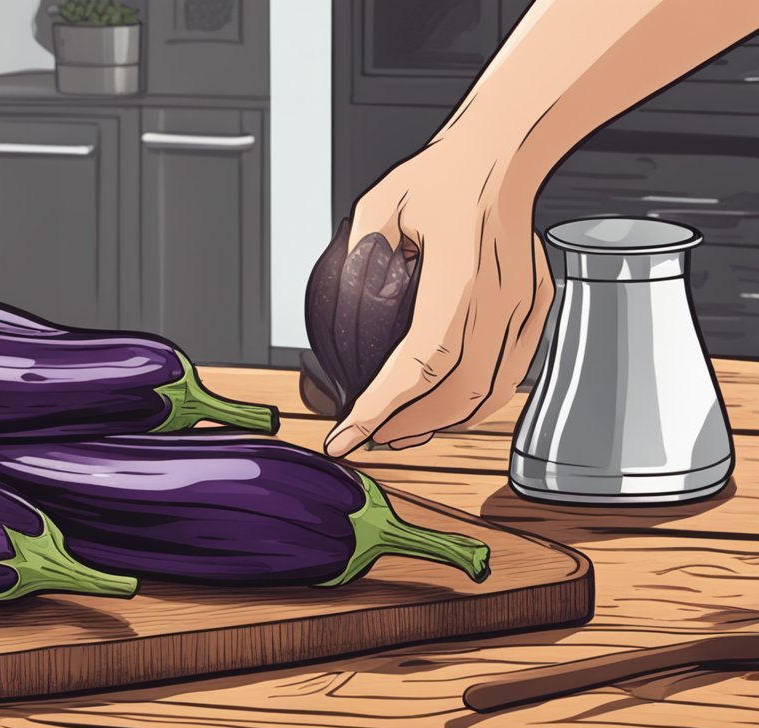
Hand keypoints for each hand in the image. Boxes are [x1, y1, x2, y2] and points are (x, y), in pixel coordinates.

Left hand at [323, 137, 554, 456]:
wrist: (507, 150)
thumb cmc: (447, 172)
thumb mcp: (379, 204)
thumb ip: (353, 254)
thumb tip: (329, 298)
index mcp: (461, 280)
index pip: (420, 366)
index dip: (380, 409)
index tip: (345, 435)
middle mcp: (501, 301)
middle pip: (459, 394)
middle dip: (409, 428)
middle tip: (367, 438)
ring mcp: (526, 307)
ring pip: (491, 392)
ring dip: (443, 422)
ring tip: (399, 432)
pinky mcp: (537, 307)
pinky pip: (511, 372)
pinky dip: (474, 400)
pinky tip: (442, 404)